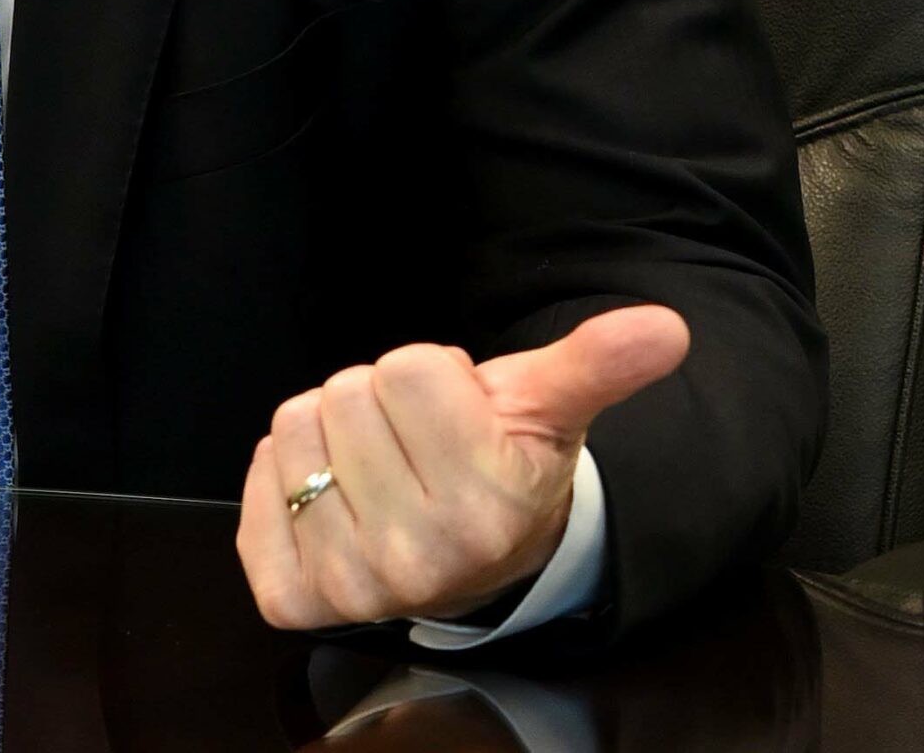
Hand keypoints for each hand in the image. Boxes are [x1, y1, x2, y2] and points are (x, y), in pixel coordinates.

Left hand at [236, 305, 688, 627]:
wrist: (475, 560)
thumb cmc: (504, 465)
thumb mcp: (549, 409)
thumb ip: (597, 364)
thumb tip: (664, 328)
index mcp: (487, 506)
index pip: (408, 368)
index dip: (433, 377)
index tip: (460, 416)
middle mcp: (419, 559)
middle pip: (347, 394)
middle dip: (381, 403)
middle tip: (419, 445)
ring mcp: (350, 585)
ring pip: (298, 427)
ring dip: (333, 433)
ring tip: (382, 466)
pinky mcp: (293, 595)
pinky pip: (258, 478)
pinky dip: (284, 471)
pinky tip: (335, 493)